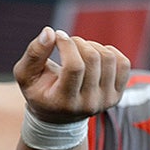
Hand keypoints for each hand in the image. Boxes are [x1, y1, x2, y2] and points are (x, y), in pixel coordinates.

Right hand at [13, 27, 129, 123]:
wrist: (58, 118)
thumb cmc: (40, 91)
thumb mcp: (25, 75)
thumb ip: (34, 53)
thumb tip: (50, 32)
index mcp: (64, 102)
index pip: (74, 67)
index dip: (67, 45)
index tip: (58, 36)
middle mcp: (88, 104)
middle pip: (92, 59)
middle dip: (78, 42)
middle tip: (67, 42)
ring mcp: (105, 101)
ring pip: (108, 58)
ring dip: (92, 46)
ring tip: (79, 50)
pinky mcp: (117, 95)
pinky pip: (123, 64)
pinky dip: (110, 52)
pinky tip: (95, 56)